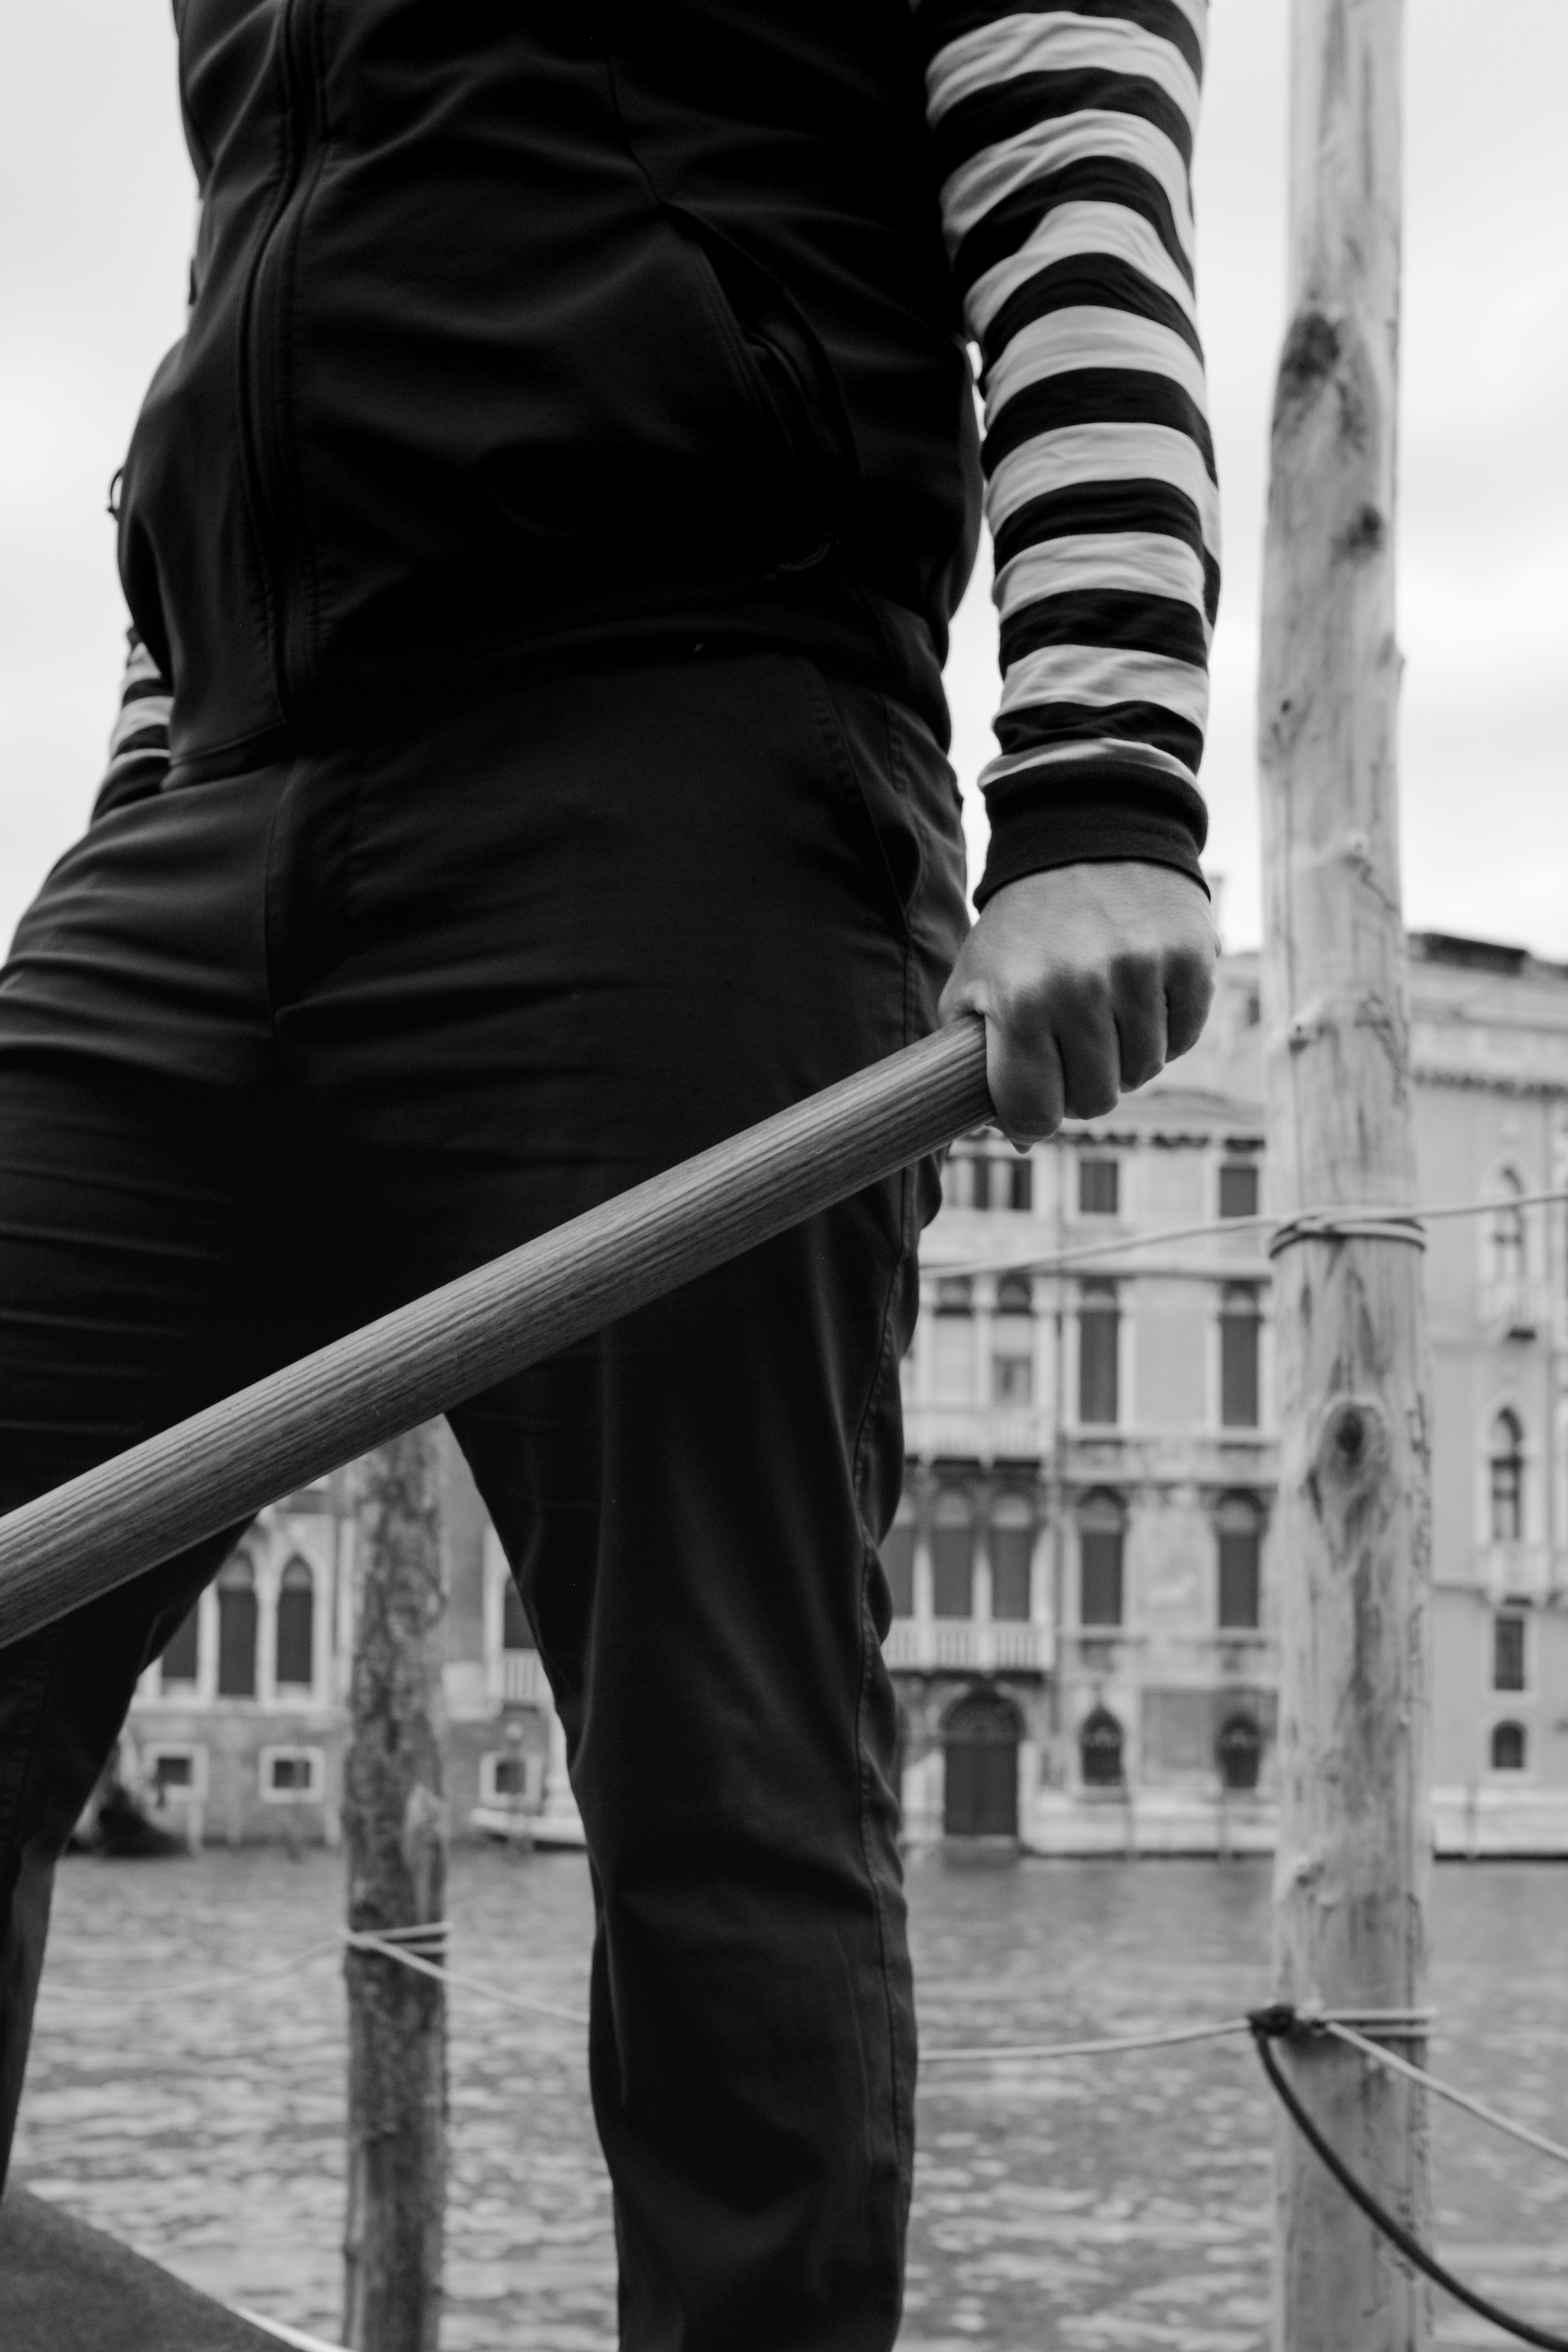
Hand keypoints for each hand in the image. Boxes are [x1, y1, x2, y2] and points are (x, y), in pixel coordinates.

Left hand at [938, 861, 1218, 1144]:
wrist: (1086, 838)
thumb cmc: (1022, 926)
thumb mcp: (976, 984)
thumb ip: (977, 1065)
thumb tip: (1019, 1143)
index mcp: (1019, 1000)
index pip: (1035, 1113)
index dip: (1034, 1117)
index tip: (1034, 1098)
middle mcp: (1081, 988)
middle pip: (1095, 1101)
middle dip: (1080, 1084)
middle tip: (1070, 1044)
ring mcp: (1141, 972)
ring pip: (1143, 1073)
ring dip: (1123, 1056)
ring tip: (1103, 1009)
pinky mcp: (1190, 958)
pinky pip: (1183, 1039)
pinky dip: (1164, 1030)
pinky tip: (1139, 994)